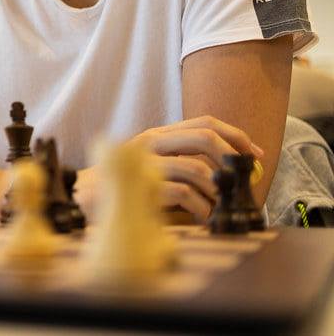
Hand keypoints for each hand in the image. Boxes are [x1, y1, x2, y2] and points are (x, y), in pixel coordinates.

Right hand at [76, 115, 263, 222]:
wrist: (84, 198)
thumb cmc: (124, 185)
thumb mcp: (155, 166)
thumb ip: (183, 162)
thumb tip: (230, 172)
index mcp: (158, 134)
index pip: (204, 122)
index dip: (235, 135)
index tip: (255, 154)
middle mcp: (151, 141)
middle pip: (204, 136)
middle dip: (232, 157)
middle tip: (244, 178)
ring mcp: (144, 162)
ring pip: (196, 167)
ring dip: (217, 190)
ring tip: (220, 206)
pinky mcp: (141, 186)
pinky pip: (184, 194)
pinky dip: (202, 208)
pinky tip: (204, 217)